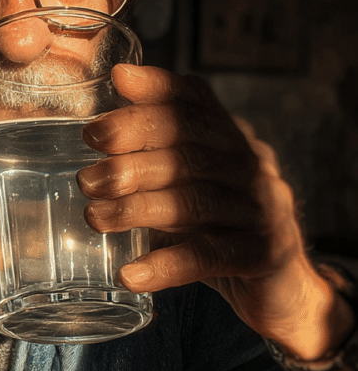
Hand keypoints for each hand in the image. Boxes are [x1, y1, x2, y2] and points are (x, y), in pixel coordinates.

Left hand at [77, 64, 349, 355]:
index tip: (116, 82)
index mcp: (230, 140)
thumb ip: (153, 163)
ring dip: (137, 208)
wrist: (282, 289)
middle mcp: (250, 165)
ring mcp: (262, 208)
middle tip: (87, 178)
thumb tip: (89, 144)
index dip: (158, 88)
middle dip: (132, 156)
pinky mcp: (263, 253)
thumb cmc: (218, 230)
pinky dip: (164, 265)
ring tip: (94, 217)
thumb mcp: (188, 188)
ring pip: (194, 201)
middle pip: (189, 148)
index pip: (196, 101)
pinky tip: (129, 274)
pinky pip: (207, 256)